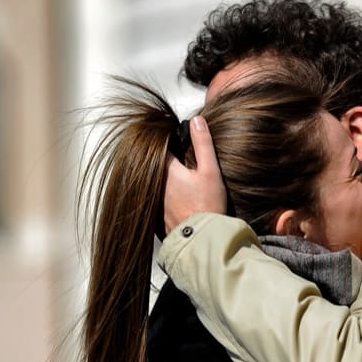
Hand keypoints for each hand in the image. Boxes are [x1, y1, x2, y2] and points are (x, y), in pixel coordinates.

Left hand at [164, 115, 226, 234]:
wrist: (201, 240)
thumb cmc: (207, 207)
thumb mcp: (211, 171)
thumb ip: (203, 144)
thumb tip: (197, 121)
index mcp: (166, 169)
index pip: (159, 146)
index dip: (167, 141)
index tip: (176, 141)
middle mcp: (154, 183)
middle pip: (153, 164)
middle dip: (164, 161)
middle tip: (179, 162)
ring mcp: (151, 200)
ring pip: (152, 182)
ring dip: (160, 180)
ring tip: (179, 183)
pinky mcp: (153, 216)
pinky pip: (152, 200)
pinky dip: (159, 197)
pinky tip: (174, 201)